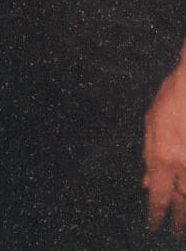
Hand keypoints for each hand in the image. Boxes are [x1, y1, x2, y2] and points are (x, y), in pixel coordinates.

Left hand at [145, 48, 185, 233]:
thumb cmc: (173, 97)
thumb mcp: (151, 122)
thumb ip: (149, 154)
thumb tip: (148, 182)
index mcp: (164, 156)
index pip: (159, 195)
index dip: (156, 213)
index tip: (153, 225)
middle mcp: (184, 164)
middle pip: (182, 201)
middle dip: (178, 220)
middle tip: (174, 233)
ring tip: (185, 223)